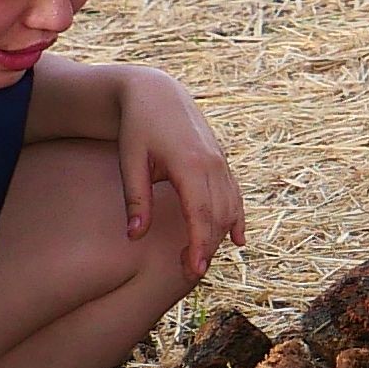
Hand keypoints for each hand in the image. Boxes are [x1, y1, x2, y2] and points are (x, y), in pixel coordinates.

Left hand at [112, 73, 244, 281]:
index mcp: (191, 163)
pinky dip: (237, 217)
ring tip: (203, 260)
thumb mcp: (130, 160)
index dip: (199, 245)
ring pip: (231, 206)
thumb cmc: (137, 126)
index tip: (193, 270)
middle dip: (208, 246)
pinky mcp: (222, 159)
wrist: (155, 92)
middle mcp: (213, 163)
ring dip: (220, 235)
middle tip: (190, 274)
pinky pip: (235, 193)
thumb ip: (135, 198)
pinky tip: (238, 240)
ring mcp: (221, 160)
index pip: (201, 214)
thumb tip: (135, 236)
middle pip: (219, 215)